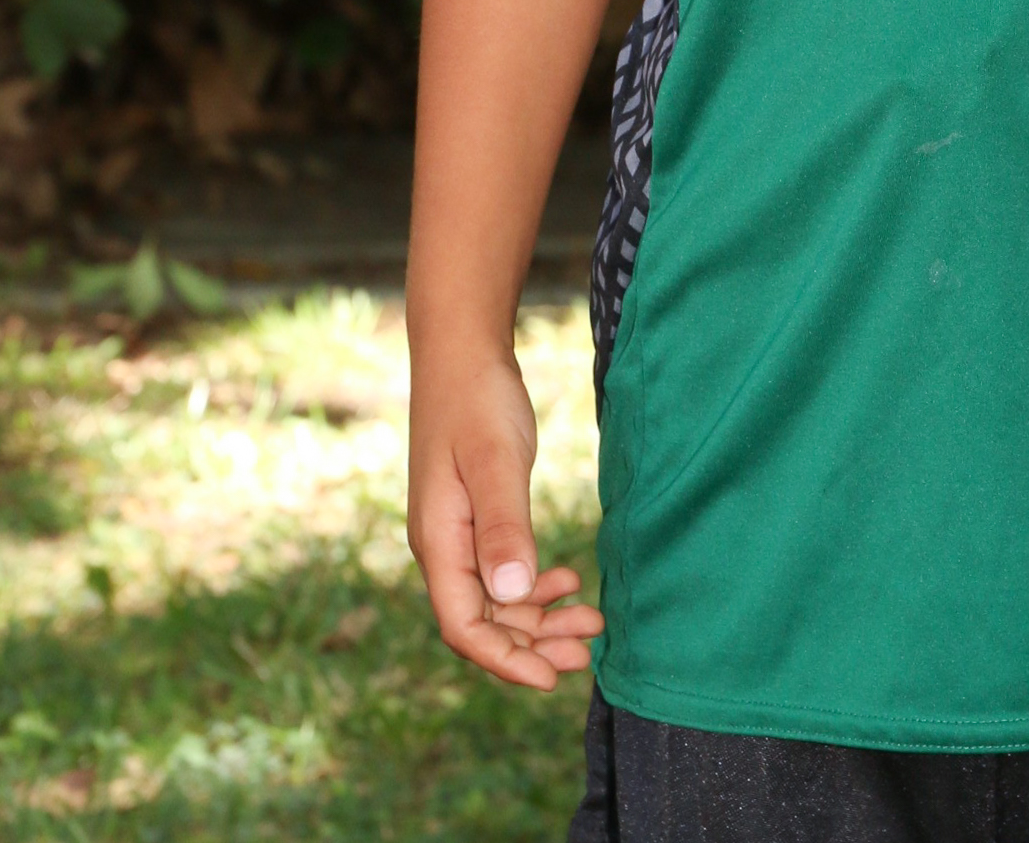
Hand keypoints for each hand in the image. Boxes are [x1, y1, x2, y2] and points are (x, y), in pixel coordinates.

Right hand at [408, 343, 603, 689]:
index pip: (464, 627)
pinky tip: (566, 580)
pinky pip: (500, 571)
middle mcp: (443, 547)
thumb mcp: (496, 460)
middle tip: (586, 652)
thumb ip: (503, 526)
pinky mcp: (475, 517)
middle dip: (532, 646)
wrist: (462, 351)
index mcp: (439, 543)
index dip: (506, 660)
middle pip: (484, 622)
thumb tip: (509, 595)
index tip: (553, 677)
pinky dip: (533, 585)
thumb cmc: (477, 400)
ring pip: (496, 600)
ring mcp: (457, 533)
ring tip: (589, 621)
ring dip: (538, 618)